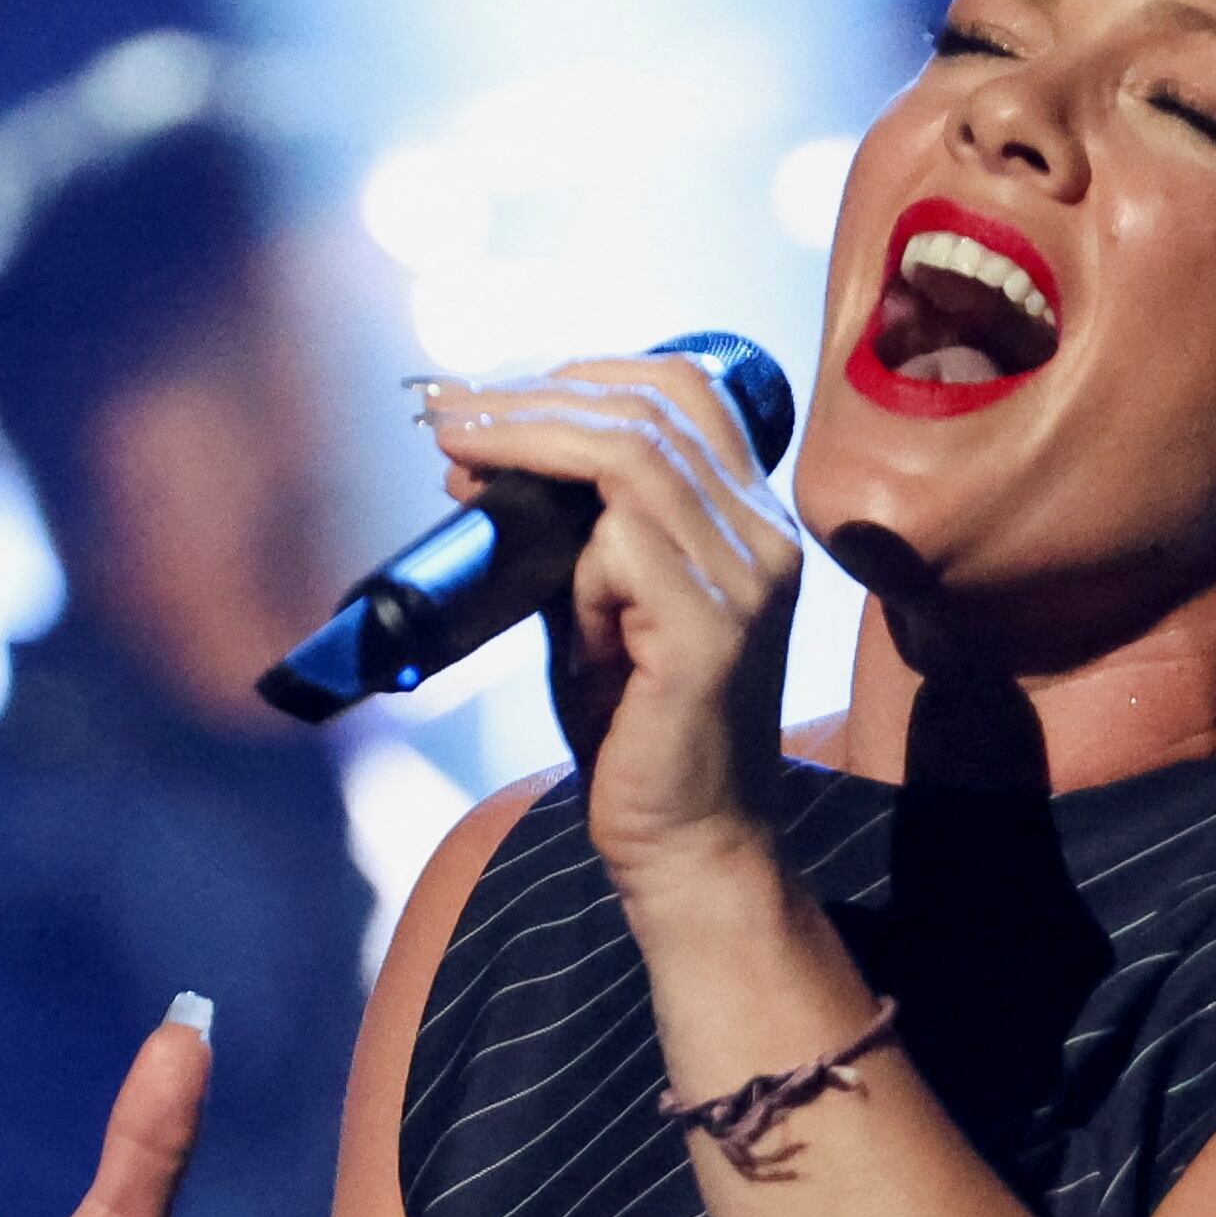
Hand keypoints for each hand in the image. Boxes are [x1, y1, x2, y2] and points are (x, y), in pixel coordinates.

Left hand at [422, 356, 801, 881]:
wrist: (690, 843)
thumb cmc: (639, 730)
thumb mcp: (601, 605)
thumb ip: (568, 533)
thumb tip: (481, 460)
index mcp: (750, 519)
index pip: (684, 389)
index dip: (583, 372)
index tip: (494, 391)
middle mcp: (764, 535)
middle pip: (652, 405)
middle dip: (535, 394)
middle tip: (451, 408)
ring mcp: (747, 579)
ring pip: (630, 455)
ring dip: (526, 441)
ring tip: (456, 447)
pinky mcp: (710, 630)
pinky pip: (620, 544)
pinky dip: (570, 557)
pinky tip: (554, 602)